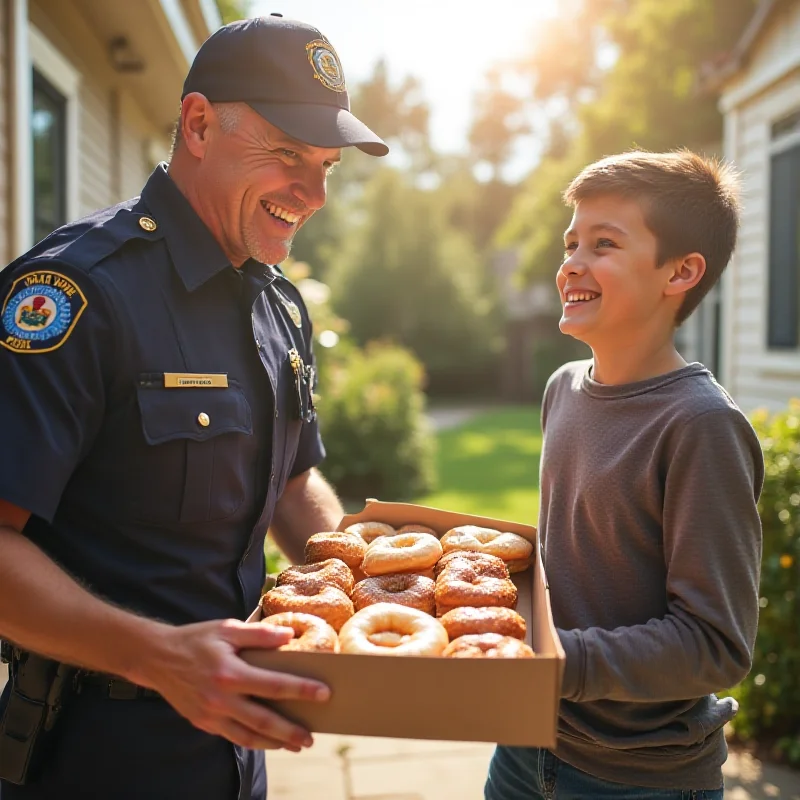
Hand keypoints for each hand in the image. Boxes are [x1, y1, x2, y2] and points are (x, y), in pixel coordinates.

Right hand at [137, 619, 329, 751]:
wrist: (157, 658)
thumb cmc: (197, 639)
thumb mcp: (227, 629)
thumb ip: (259, 635)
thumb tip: (289, 635)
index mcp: (230, 673)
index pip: (274, 685)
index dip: (301, 690)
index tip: (324, 694)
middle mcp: (221, 699)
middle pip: (264, 721)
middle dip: (290, 731)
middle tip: (311, 738)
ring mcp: (211, 715)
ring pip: (248, 736)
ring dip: (274, 743)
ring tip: (295, 744)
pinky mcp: (203, 723)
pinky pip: (233, 736)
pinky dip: (253, 741)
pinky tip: (267, 740)